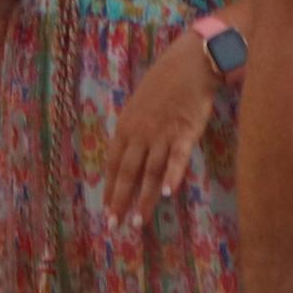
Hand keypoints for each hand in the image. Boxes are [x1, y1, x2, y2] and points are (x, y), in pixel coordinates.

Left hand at [98, 28, 219, 223]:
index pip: (113, 163)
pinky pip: (178, 158)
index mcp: (125, 127)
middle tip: (114, 225)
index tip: (105, 209)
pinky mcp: (185, 133)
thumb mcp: (138, 108)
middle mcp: (140, 133)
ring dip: (144, 197)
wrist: (187, 67)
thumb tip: (127, 155)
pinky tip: (168, 193)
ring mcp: (162, 134)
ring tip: (138, 220)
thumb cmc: (162, 87)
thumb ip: (133, 132)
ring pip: (150, 171)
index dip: (109, 187)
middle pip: (127, 172)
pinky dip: (173, 175)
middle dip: (119, 200)